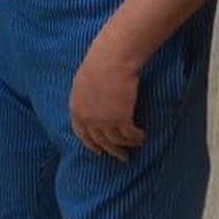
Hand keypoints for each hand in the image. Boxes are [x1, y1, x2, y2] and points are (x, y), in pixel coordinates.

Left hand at [69, 42, 145, 161]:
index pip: (81, 134)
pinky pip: (130, 136)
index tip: (99, 151)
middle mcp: (87, 119)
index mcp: (76, 109)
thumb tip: (91, 106)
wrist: (110, 61)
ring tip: (136, 145)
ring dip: (128, 145)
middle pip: (100, 142)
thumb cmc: (98, 65)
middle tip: (122, 157)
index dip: (91, 144)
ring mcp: (103, 121)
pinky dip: (137, 138)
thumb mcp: (82, 84)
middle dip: (112, 152)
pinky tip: (142, 136)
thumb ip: (85, 100)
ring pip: (117, 142)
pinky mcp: (121, 120)